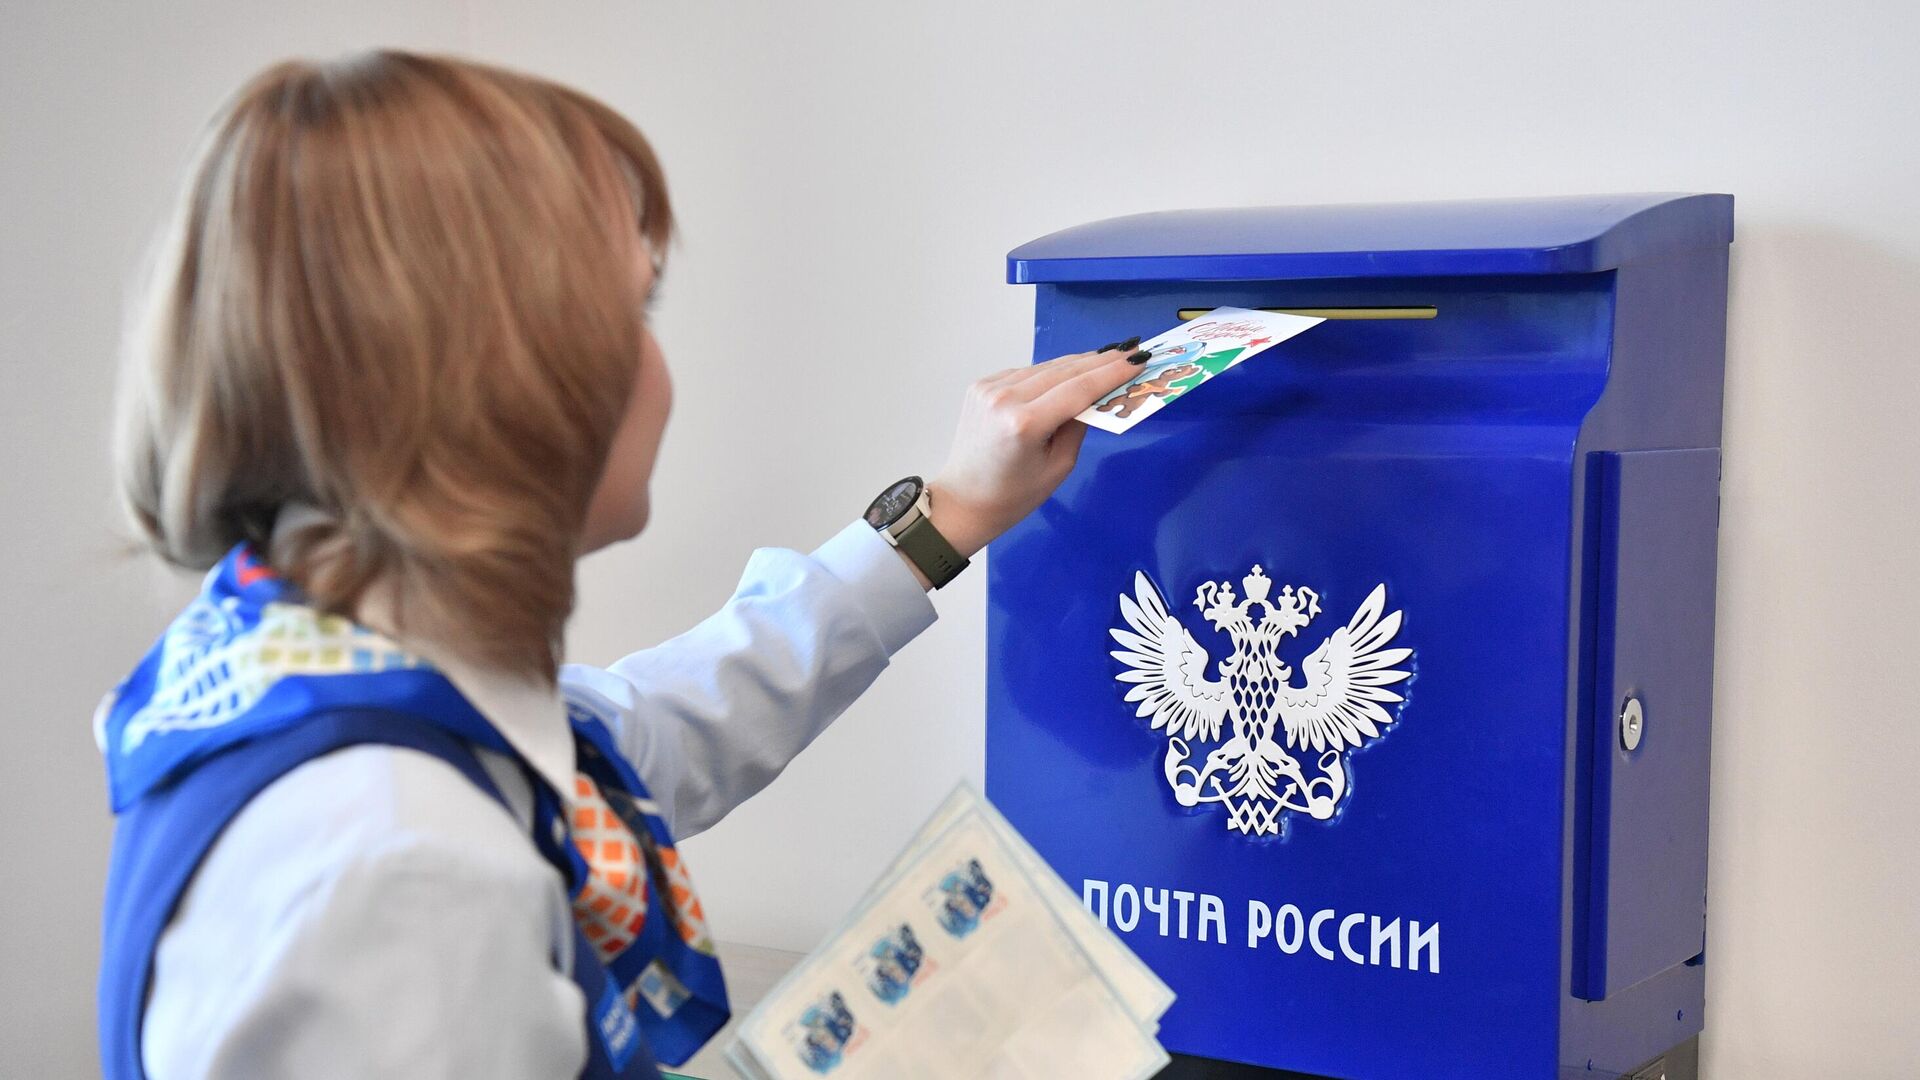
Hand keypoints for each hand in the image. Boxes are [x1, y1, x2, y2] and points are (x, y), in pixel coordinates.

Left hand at [927, 340, 1148, 558]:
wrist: (963, 500)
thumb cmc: (1015, 495)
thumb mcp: (1059, 467)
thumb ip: (1078, 427)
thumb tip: (1095, 396)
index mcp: (1025, 423)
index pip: (1078, 389)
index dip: (1111, 373)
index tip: (1137, 359)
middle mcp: (1005, 398)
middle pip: (1063, 371)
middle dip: (1099, 361)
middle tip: (1129, 350)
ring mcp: (989, 388)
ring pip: (1044, 367)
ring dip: (1075, 363)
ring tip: (1104, 358)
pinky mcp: (981, 385)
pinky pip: (1025, 373)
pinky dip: (1048, 373)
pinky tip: (1067, 374)